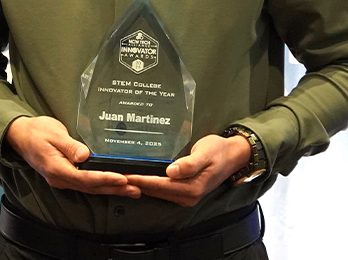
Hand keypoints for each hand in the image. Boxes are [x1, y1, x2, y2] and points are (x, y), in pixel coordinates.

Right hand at [4, 116, 138, 197]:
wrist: (20, 135)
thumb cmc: (36, 131)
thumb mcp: (53, 133)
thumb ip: (69, 145)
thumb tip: (85, 155)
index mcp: (56, 168)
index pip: (85, 178)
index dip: (105, 179)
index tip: (122, 178)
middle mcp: (60, 178)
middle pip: (91, 187)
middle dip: (114, 188)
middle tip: (135, 188)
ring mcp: (62, 179)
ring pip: (90, 188)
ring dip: (111, 189)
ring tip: (132, 190)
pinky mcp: (66, 176)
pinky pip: (86, 184)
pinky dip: (102, 185)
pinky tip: (114, 185)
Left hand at [124, 134, 250, 206]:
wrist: (233, 155)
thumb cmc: (218, 151)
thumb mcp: (205, 153)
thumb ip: (189, 163)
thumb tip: (171, 172)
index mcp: (191, 188)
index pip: (158, 185)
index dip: (139, 180)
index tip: (122, 174)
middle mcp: (188, 196)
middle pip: (154, 191)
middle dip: (135, 183)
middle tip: (114, 175)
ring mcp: (186, 195)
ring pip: (157, 192)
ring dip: (140, 184)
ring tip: (121, 175)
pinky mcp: (184, 191)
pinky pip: (162, 190)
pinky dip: (149, 184)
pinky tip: (139, 176)